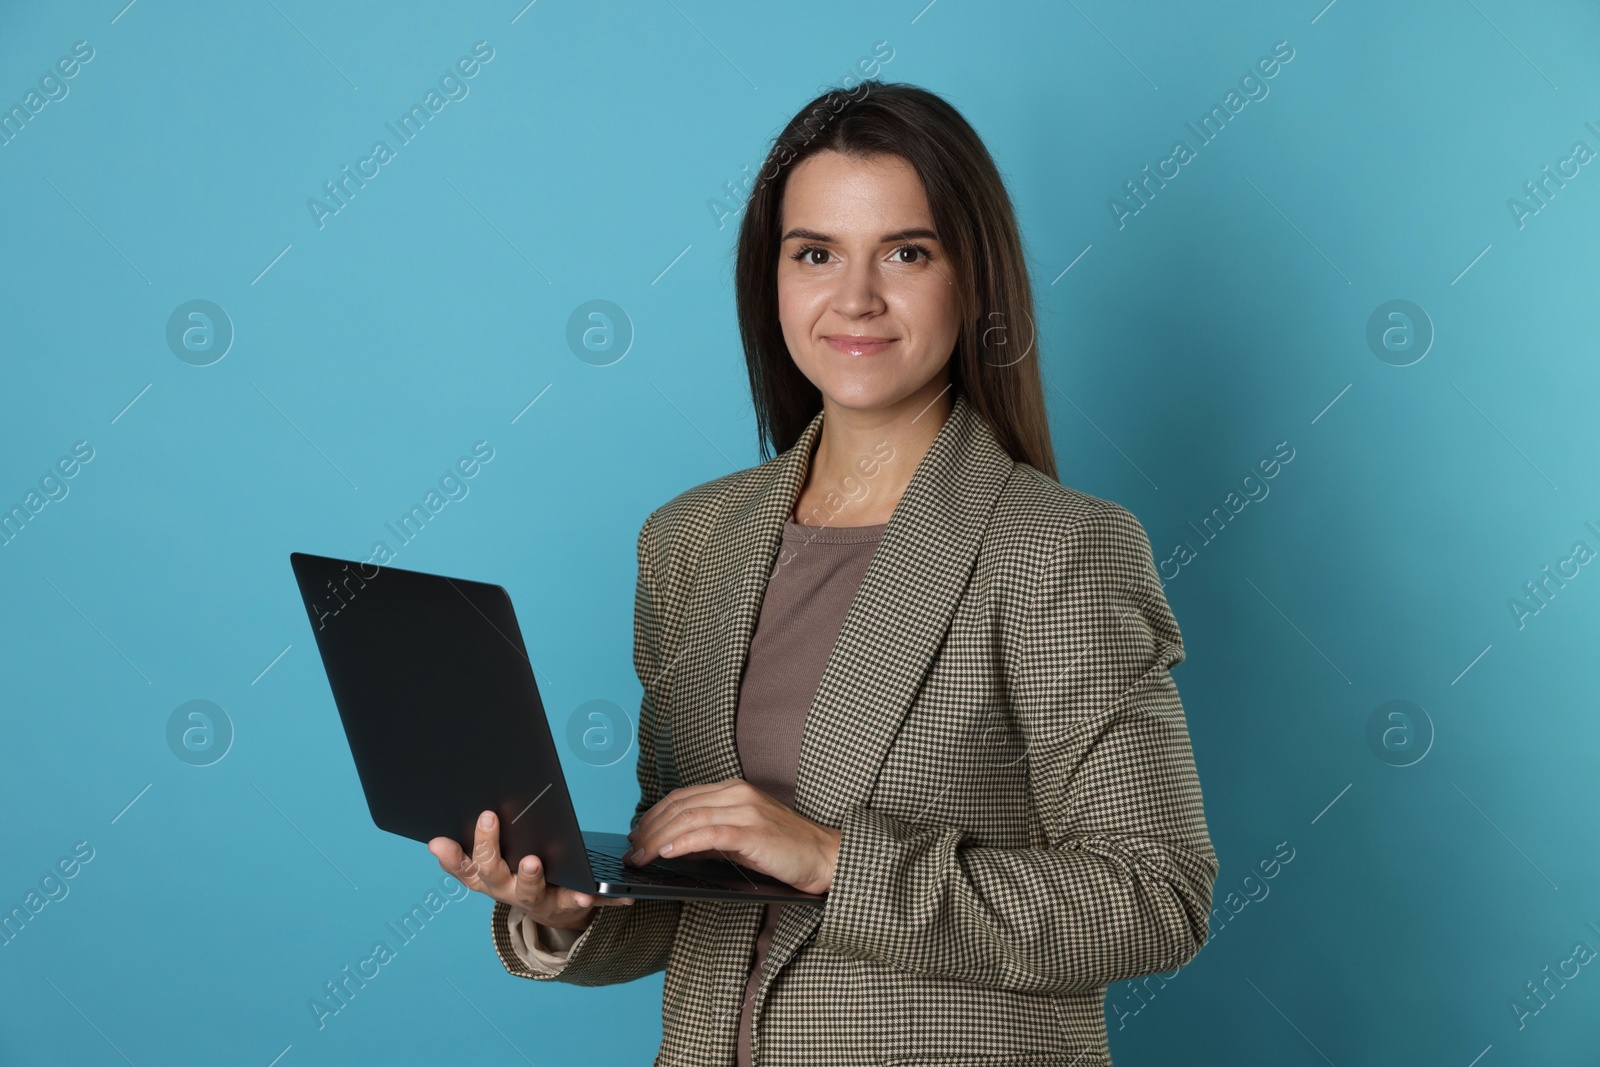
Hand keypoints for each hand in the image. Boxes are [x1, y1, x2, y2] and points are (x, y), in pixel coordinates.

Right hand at [428, 810, 635, 931]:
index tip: (444, 837)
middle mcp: (507, 891)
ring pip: (529, 891)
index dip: (452, 855)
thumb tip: (435, 841)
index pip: (464, 868)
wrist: (553, 910)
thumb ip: (467, 853)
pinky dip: (583, 897)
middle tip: (489, 820)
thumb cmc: (518, 876)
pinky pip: (573, 900)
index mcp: (488, 879)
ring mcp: (535, 899)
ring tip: (532, 861)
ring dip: (529, 877)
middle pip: (493, 875)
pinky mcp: (563, 903)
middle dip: (489, 849)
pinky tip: (591, 893)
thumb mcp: (490, 867)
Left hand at [623, 778, 841, 895]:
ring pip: (688, 818)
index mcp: (735, 791)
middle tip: (631, 850)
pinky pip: (708, 833)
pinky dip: (681, 842)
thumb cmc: (787, 851)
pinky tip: (665, 853)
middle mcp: (738, 794)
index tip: (635, 834)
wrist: (825, 856)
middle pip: (679, 806)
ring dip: (657, 839)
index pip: (682, 798)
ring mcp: (746, 810)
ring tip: (640, 856)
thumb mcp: (742, 839)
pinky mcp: (753, 831)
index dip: (653, 815)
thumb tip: (675, 846)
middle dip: (648, 828)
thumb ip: (711, 837)